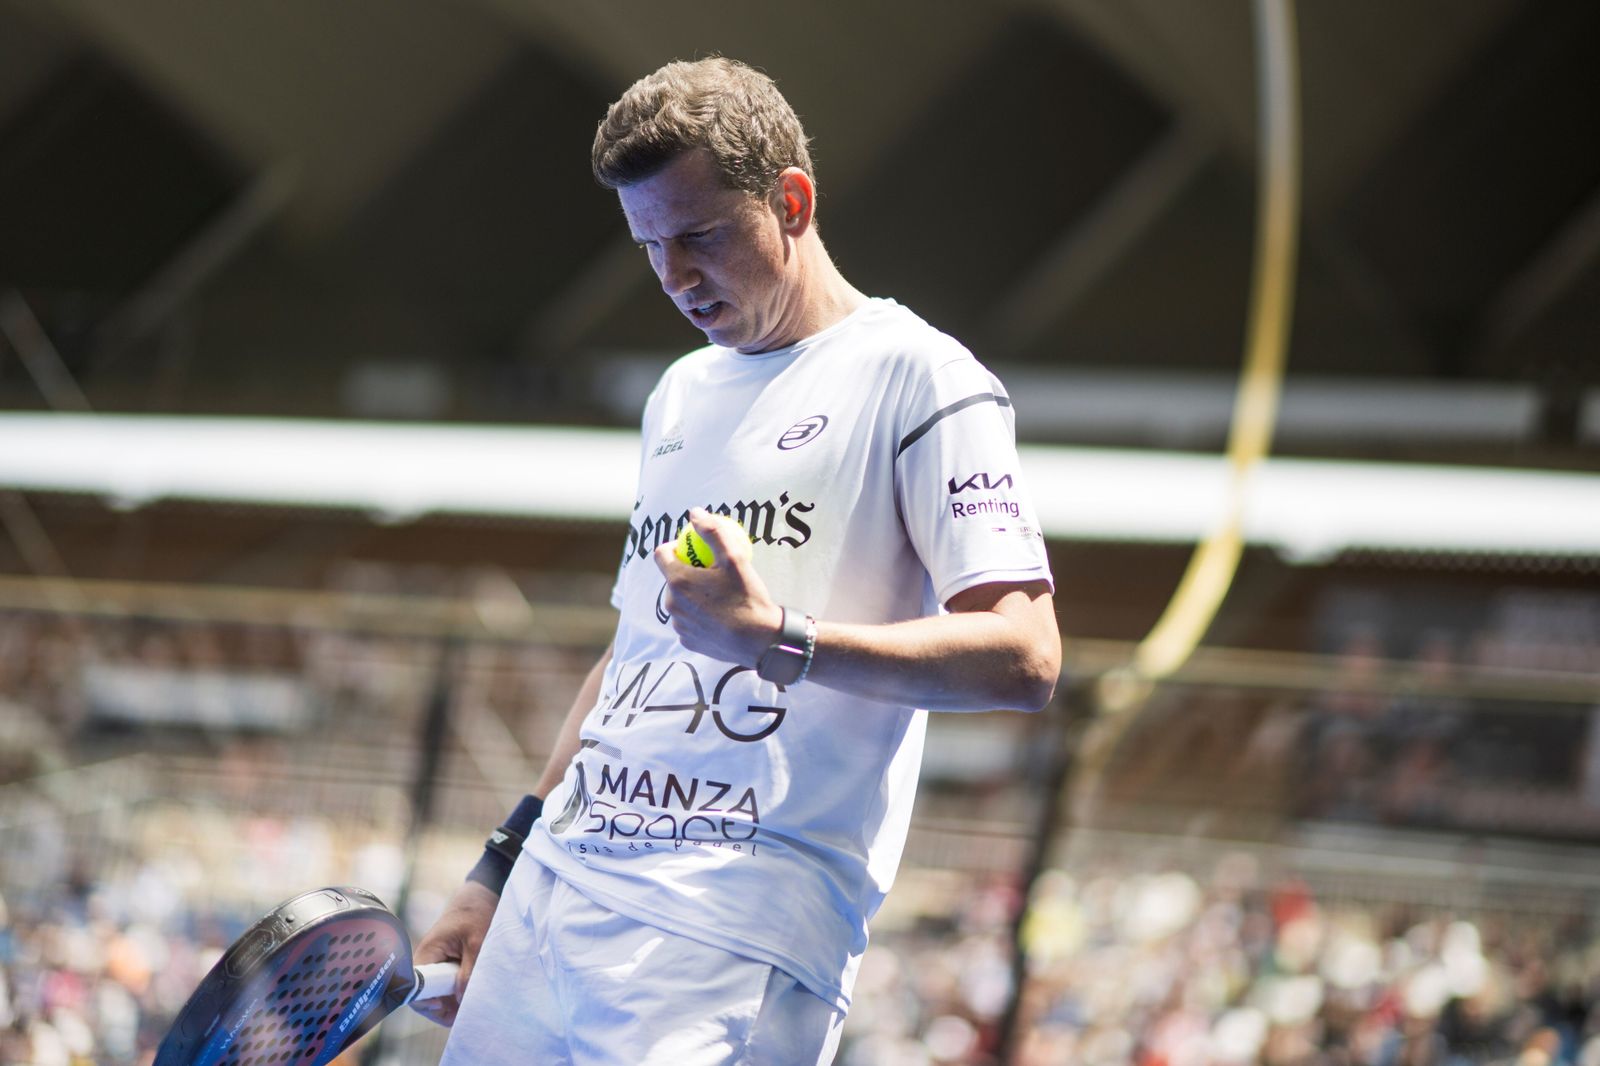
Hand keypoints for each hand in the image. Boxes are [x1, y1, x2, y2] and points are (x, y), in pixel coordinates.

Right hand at [409, 880, 499, 1026]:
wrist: (481, 896)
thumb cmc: (476, 913)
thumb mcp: (477, 942)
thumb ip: (469, 971)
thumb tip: (461, 999)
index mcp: (427, 953)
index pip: (414, 987)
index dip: (424, 1001)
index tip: (443, 1005)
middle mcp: (427, 961)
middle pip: (424, 995)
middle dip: (441, 1008)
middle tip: (461, 1015)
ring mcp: (436, 964)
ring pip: (436, 993)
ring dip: (450, 1003)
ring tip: (468, 1009)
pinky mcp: (446, 965)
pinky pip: (445, 986)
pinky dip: (456, 993)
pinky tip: (468, 999)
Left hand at [654, 508, 781, 664]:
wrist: (759, 640)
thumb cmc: (747, 597)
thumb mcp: (735, 558)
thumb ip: (713, 531)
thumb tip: (695, 513)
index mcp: (678, 582)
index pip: (661, 554)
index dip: (673, 546)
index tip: (690, 548)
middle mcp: (672, 604)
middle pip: (671, 578)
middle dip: (685, 571)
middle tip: (709, 571)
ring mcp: (679, 625)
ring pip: (679, 600)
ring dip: (691, 594)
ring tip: (716, 593)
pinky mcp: (688, 641)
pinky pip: (688, 620)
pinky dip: (698, 614)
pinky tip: (718, 613)